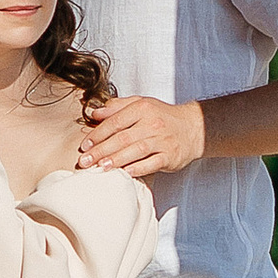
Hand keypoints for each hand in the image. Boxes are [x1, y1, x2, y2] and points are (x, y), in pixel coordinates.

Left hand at [77, 93, 205, 178]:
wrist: (194, 127)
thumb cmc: (162, 116)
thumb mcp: (141, 104)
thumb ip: (117, 107)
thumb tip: (94, 112)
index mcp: (142, 108)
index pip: (115, 121)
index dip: (98, 134)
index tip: (84, 145)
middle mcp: (152, 123)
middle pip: (123, 138)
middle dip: (102, 150)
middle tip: (85, 161)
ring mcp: (162, 140)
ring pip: (136, 151)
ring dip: (117, 160)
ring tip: (100, 167)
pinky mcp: (170, 156)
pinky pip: (152, 163)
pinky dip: (138, 168)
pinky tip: (125, 173)